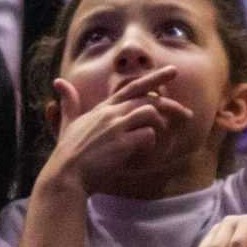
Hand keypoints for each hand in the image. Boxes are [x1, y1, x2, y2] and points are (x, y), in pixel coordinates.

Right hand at [39, 67, 190, 194]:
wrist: (65, 174)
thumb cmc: (67, 152)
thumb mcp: (67, 122)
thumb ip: (69, 102)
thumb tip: (59, 82)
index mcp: (102, 108)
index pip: (131, 87)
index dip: (154, 78)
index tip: (172, 72)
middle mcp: (110, 113)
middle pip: (147, 99)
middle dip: (170, 105)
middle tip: (187, 114)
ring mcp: (116, 126)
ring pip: (149, 113)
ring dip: (160, 126)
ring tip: (162, 139)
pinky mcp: (122, 143)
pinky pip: (147, 135)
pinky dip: (151, 143)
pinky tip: (145, 152)